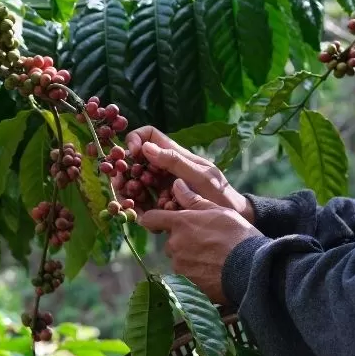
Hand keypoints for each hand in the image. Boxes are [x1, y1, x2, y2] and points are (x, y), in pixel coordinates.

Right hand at [123, 126, 252, 220]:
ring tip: (133, 203)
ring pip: (135, 182)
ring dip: (129, 191)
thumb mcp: (201, 177)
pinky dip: (139, 207)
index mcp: (175, 155)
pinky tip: (143, 215)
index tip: (133, 154)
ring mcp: (162, 185)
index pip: (149, 135)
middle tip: (123, 184)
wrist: (232, 220)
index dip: (135, 139)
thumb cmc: (221, 195)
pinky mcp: (160, 202)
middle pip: (135, 160)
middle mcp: (165, 167)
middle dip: (125, 171)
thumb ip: (176, 162)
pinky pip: (142, 201)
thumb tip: (146, 148)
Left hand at [138, 180, 261, 304]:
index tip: (160, 222)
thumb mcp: (220, 211)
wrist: (252, 269)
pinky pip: (186, 276)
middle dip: (182, 241)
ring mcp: (179, 266)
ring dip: (189, 258)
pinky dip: (196, 274)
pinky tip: (214, 271)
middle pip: (169, 241)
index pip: (150, 219)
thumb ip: (194, 199)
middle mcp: (174, 244)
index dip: (154, 220)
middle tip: (206, 242)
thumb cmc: (238, 236)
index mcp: (180, 223)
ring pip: (178, 259)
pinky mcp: (186, 284)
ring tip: (214, 258)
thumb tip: (177, 184)